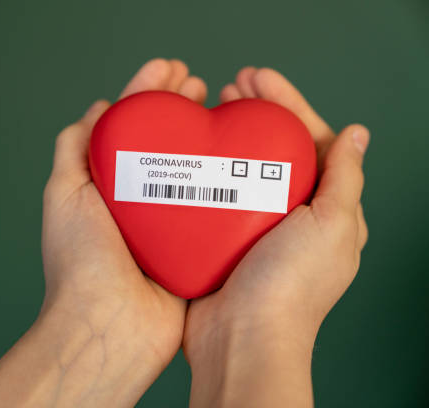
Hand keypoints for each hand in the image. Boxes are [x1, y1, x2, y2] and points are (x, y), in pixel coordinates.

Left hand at [0, 59, 207, 407]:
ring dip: (205, 134)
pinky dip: (225, 179)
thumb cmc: (81, 262)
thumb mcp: (64, 195)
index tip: (170, 67)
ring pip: (192, 167)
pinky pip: (214, 206)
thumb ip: (73, 150)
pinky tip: (240, 157)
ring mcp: (169, 223)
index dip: (148, 90)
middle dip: (180, 106)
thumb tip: (95, 110)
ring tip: (221, 106)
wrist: (108, 327)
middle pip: (165, 140)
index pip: (131, 125)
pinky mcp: (194, 246)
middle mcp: (139, 199)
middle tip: (200, 83)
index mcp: (108, 185)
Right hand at [183, 67, 368, 406]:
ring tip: (212, 107)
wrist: (241, 337)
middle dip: (257, 111)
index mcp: (325, 209)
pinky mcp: (222, 236)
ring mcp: (254, 225)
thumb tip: (359, 134)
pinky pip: (216, 192)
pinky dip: (207, 168)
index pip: (311, 140)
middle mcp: (291, 214)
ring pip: (242, 166)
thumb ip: (344, 178)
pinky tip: (193, 150)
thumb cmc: (291, 289)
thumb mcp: (332, 226)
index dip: (288, 103)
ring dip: (230, 134)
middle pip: (275, 147)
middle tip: (231, 86)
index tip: (259, 78)